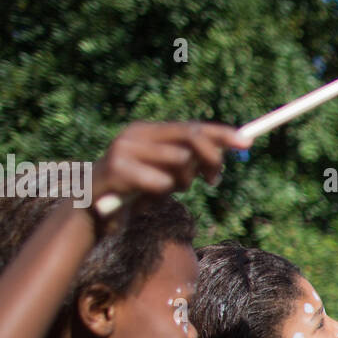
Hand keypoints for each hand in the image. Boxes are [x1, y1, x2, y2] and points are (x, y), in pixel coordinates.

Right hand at [92, 121, 248, 219]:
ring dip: (179, 184)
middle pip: (191, 137)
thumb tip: (221, 158)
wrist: (90, 211)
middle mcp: (136, 133)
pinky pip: (160, 183)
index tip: (247, 143)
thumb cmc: (133, 192)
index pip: (192, 126)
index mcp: (149, 131)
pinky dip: (159, 195)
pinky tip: (142, 200)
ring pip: (179, 162)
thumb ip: (187, 163)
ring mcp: (124, 148)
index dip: (221, 133)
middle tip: (213, 180)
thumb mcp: (165, 174)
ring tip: (160, 193)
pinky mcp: (117, 169)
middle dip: (210, 158)